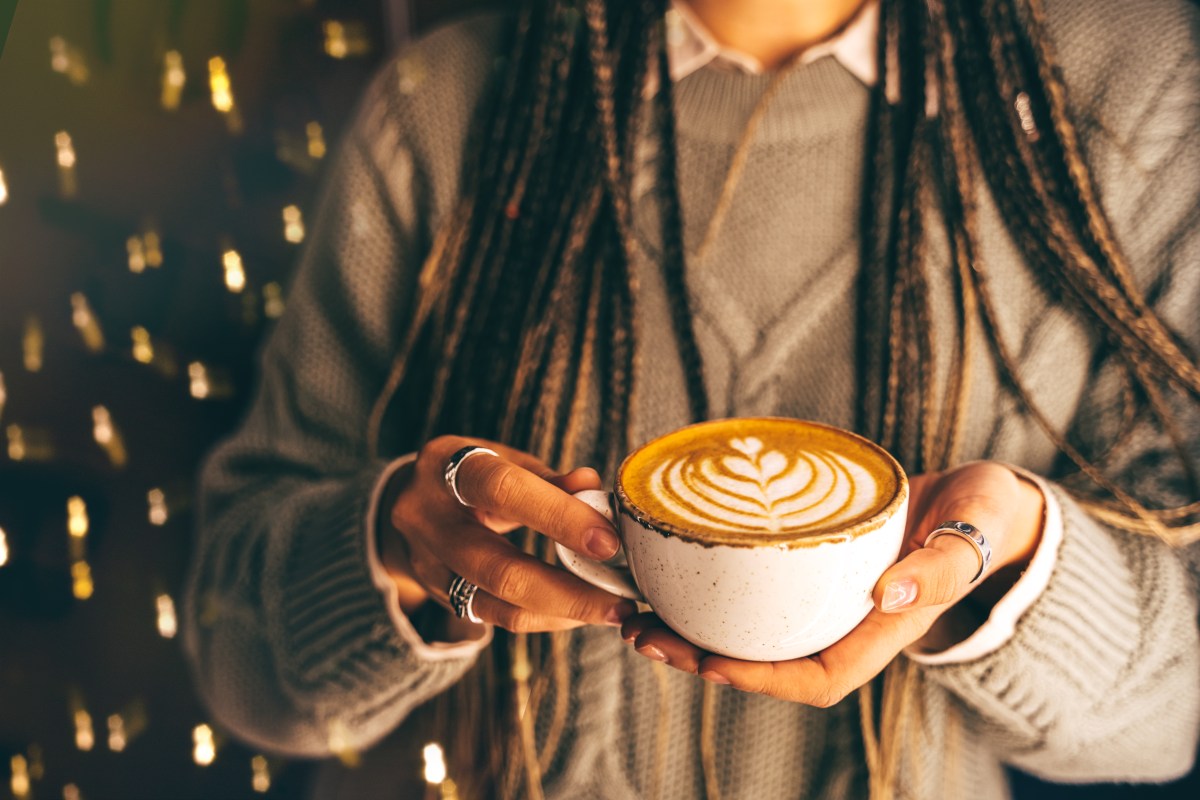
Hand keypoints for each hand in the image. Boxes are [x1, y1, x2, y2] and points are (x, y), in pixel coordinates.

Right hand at [380, 435, 636, 633]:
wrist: (410, 502)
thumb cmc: (474, 474)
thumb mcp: (503, 460)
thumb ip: (547, 479)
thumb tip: (592, 486)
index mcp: (446, 465)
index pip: (502, 490)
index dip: (557, 516)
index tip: (608, 542)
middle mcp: (426, 517)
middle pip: (497, 567)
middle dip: (567, 589)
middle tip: (620, 598)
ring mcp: (427, 563)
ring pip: (496, 604)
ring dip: (561, 611)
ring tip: (611, 610)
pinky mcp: (438, 595)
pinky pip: (495, 617)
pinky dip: (543, 617)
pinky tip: (579, 612)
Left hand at [620, 461, 1044, 704]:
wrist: (981, 499)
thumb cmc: (983, 518)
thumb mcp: (972, 534)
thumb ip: (939, 566)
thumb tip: (887, 593)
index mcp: (882, 630)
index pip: (816, 678)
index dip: (759, 679)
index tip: (707, 664)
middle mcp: (845, 621)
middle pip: (766, 660)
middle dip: (701, 657)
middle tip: (641, 633)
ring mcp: (825, 598)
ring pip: (750, 628)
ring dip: (693, 626)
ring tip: (635, 612)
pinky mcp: (809, 568)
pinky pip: (754, 590)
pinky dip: (711, 588)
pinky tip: (671, 573)